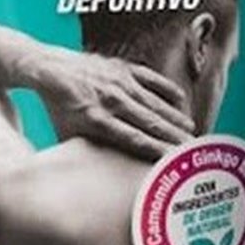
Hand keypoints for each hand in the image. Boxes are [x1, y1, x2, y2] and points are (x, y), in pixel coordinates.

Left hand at [36, 48, 193, 160]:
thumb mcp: (70, 136)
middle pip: (150, 122)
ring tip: (191, 132)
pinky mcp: (121, 67)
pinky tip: (182, 101)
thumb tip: (101, 178)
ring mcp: (117, 81)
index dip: (157, 150)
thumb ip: (89, 153)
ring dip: (174, 117)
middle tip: (194, 151)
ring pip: (153, 102)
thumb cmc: (61, 109)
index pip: (134, 139)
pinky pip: (150, 78)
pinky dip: (166, 89)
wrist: (49, 69)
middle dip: (174, 137)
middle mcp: (110, 100)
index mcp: (96, 120)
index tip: (175, 162)